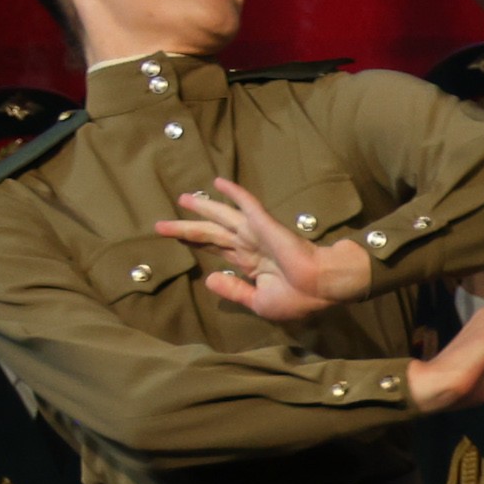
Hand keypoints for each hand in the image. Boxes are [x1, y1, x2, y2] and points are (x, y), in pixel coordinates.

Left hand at [156, 178, 376, 322]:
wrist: (323, 285)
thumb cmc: (297, 298)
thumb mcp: (259, 302)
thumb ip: (234, 291)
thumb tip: (209, 281)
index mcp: (249, 264)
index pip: (217, 250)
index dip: (196, 245)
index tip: (177, 239)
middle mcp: (249, 245)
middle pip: (211, 234)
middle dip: (187, 229)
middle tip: (161, 224)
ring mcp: (255, 232)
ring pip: (222, 217)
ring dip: (202, 207)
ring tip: (182, 199)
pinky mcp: (263, 223)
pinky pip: (246, 204)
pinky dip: (233, 193)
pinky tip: (217, 182)